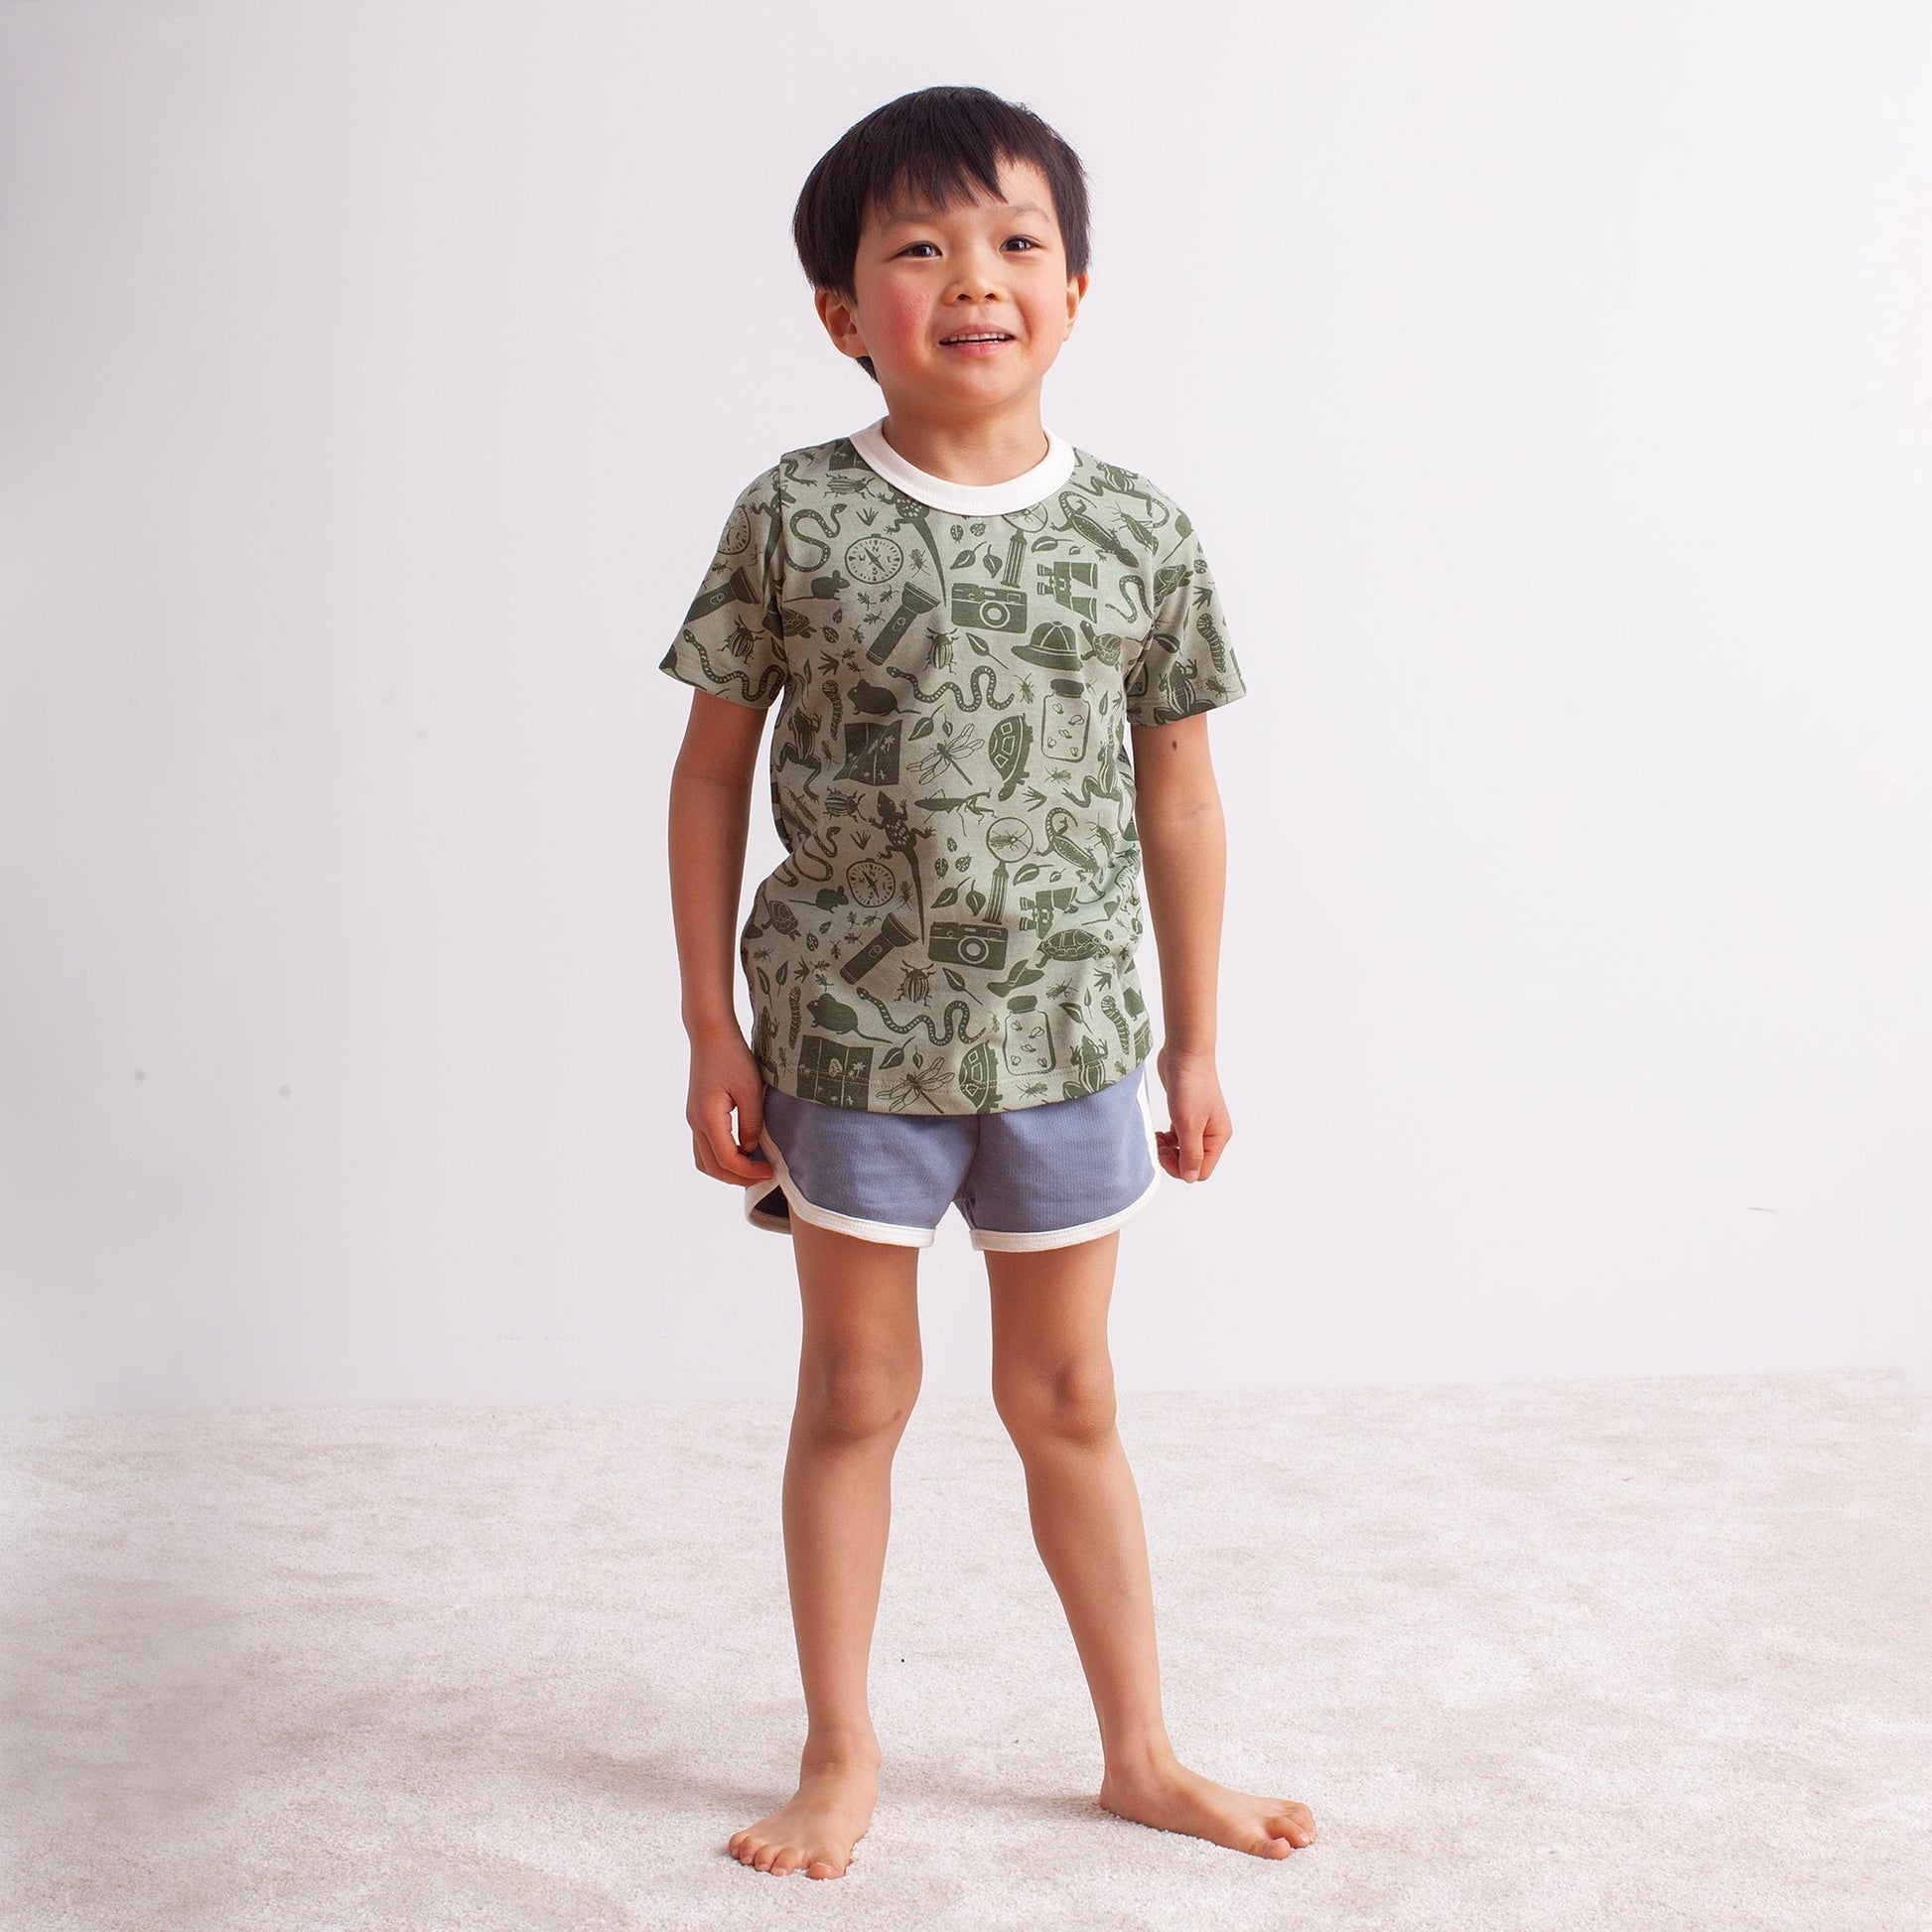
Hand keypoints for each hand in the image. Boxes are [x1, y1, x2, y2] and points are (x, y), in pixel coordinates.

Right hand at [685, 1026, 776, 1184]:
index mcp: (708, 1118)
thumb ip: (752, 1124)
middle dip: (739, 1178)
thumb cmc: (733, 1057)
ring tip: (753, 1167)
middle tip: (765, 1175)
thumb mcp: (751, 1090)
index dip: (749, 1172)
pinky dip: (721, 1158)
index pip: (727, 1160)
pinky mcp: (696, 1114)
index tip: (771, 1171)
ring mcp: (693, 1119)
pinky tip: (742, 1151)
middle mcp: (695, 1123)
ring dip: (727, 1170)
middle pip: (712, 1167)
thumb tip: (751, 1149)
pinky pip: (704, 1148)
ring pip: (704, 1160)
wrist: (711, 1035)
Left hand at [1153, 1045, 1231, 1182]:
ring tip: (1156, 1139)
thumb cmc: (1191, 1085)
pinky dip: (1167, 1140)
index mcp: (1218, 1137)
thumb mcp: (1189, 1124)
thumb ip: (1191, 1153)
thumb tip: (1191, 1177)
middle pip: (1192, 1162)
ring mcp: (1200, 1124)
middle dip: (1173, 1160)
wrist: (1185, 1054)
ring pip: (1184, 1150)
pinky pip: (1178, 1137)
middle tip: (1158, 1147)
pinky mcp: (1188, 1115)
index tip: (1163, 1155)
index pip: (1201, 1170)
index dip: (1180, 1169)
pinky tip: (1159, 1133)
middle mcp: (1212, 1133)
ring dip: (1168, 1150)